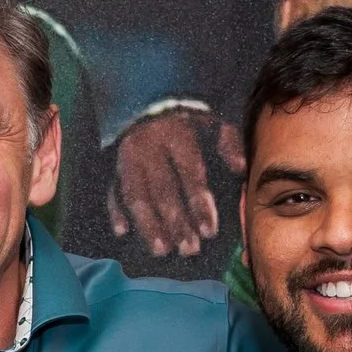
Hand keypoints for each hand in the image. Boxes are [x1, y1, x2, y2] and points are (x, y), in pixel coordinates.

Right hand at [108, 103, 242, 257]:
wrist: (149, 101)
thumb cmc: (189, 118)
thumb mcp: (213, 121)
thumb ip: (229, 141)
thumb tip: (241, 168)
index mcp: (176, 134)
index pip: (189, 173)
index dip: (199, 204)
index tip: (209, 232)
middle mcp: (148, 147)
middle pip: (162, 190)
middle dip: (176, 222)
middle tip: (189, 250)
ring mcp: (128, 159)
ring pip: (135, 195)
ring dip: (147, 225)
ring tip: (162, 250)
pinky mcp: (114, 167)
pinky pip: (111, 191)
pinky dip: (115, 211)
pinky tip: (122, 232)